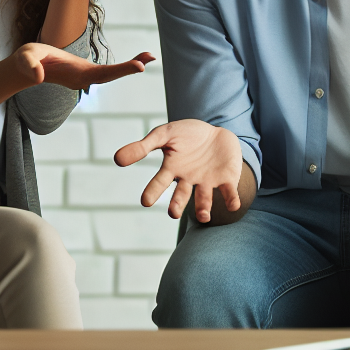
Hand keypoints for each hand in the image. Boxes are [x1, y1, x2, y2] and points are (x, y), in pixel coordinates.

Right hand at [11, 42, 153, 91]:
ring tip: (150, 55)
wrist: (26, 68)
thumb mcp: (25, 59)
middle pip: (111, 74)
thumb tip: (38, 77)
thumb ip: (30, 66)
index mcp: (75, 75)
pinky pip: (108, 69)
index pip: (101, 73)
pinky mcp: (85, 72)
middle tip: (150, 57)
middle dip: (130, 67)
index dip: (120, 70)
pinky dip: (123, 64)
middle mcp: (83, 78)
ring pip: (112, 72)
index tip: (139, 66)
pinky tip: (139, 58)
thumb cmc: (26, 62)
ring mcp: (85, 76)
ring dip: (131, 64)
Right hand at [114, 120, 242, 222]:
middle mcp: (189, 180)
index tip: (145, 201)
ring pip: (204, 199)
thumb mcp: (165, 134)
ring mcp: (207, 181)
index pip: (159, 183)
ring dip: (204, 208)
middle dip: (177, 205)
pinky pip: (229, 193)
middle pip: (181, 196)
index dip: (153, 191)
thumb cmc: (187, 134)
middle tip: (173, 213)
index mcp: (173, 169)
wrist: (216, 133)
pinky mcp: (227, 180)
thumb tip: (117, 159)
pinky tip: (233, 205)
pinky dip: (231, 200)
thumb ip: (143, 146)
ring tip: (203, 216)